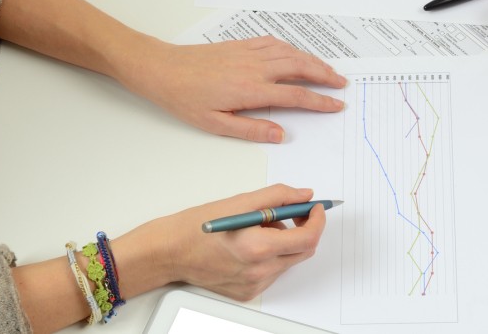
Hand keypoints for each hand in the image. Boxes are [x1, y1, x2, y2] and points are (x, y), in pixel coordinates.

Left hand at [118, 36, 346, 142]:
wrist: (163, 69)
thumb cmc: (185, 98)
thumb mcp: (216, 124)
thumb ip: (251, 129)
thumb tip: (280, 134)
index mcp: (251, 90)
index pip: (296, 96)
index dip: (319, 101)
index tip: (335, 105)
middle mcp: (255, 67)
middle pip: (300, 68)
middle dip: (325, 76)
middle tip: (341, 85)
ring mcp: (249, 53)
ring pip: (290, 53)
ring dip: (313, 61)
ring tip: (328, 70)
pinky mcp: (241, 45)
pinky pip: (274, 43)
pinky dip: (292, 48)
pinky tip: (297, 54)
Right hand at [125, 184, 325, 300]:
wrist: (170, 252)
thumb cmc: (198, 227)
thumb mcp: (240, 201)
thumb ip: (277, 196)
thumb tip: (303, 195)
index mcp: (259, 247)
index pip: (308, 237)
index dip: (317, 220)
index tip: (315, 208)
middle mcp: (259, 271)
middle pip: (303, 251)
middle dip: (303, 229)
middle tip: (291, 212)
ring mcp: (254, 284)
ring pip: (288, 261)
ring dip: (284, 242)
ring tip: (258, 229)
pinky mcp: (248, 292)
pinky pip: (272, 272)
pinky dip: (270, 256)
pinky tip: (249, 246)